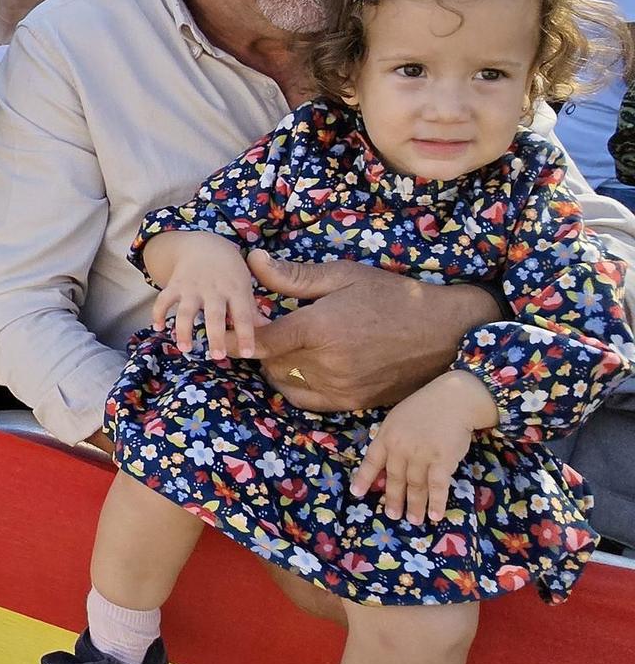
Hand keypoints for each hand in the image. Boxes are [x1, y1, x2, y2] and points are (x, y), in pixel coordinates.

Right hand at [146, 231, 258, 360]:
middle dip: (215, 336)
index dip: (246, 334)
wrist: (205, 245)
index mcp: (236, 290)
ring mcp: (192, 287)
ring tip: (185, 348)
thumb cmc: (230, 271)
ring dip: (184, 329)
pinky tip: (158, 328)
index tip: (248, 353)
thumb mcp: (244, 286)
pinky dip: (158, 313)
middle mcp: (214, 289)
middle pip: (215, 315)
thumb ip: (251, 309)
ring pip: (186, 310)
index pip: (243, 315)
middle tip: (217, 356)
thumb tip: (266, 329)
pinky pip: (164, 299)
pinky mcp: (175, 284)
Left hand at [250, 252, 503, 412]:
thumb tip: (251, 260)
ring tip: (290, 345)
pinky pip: (305, 400)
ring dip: (277, 366)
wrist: (446, 333)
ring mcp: (340, 388)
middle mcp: (327, 364)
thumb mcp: (344, 276)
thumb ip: (293, 275)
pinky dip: (295, 385)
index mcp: (321, 329)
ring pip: (284, 382)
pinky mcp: (352, 403)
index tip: (218, 335)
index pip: (260, 341)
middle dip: (261, 346)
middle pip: (269, 362)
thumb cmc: (393, 296)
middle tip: (268, 327)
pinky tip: (303, 365)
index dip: (235, 338)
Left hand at [351, 372, 496, 523]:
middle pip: (395, 478)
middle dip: (393, 499)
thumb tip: (386, 462)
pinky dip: (436, 502)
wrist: (454, 399)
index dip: (364, 478)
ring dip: (414, 505)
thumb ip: (392, 439)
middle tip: (392, 515)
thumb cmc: (426, 407)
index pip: (372, 461)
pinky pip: (437, 486)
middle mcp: (400, 448)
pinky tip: (435, 515)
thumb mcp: (398, 419)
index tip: (356, 492)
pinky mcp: (442, 460)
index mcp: (386, 436)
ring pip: (415, 486)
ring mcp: (420, 455)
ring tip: (412, 520)